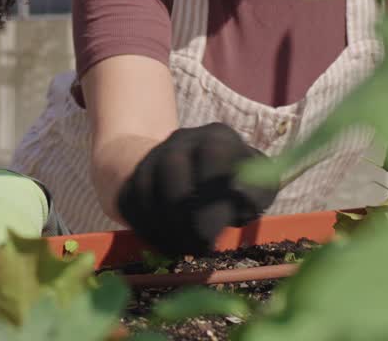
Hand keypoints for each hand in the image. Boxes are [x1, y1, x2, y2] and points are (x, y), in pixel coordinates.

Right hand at [117, 123, 276, 256]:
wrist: (185, 173)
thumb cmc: (229, 186)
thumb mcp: (253, 186)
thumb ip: (256, 194)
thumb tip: (242, 203)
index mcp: (217, 137)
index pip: (215, 154)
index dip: (215, 191)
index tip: (225, 225)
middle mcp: (181, 140)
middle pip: (173, 166)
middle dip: (186, 212)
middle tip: (201, 246)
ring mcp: (152, 157)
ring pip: (147, 186)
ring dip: (166, 225)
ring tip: (187, 249)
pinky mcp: (131, 177)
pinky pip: (132, 203)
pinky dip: (149, 229)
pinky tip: (168, 244)